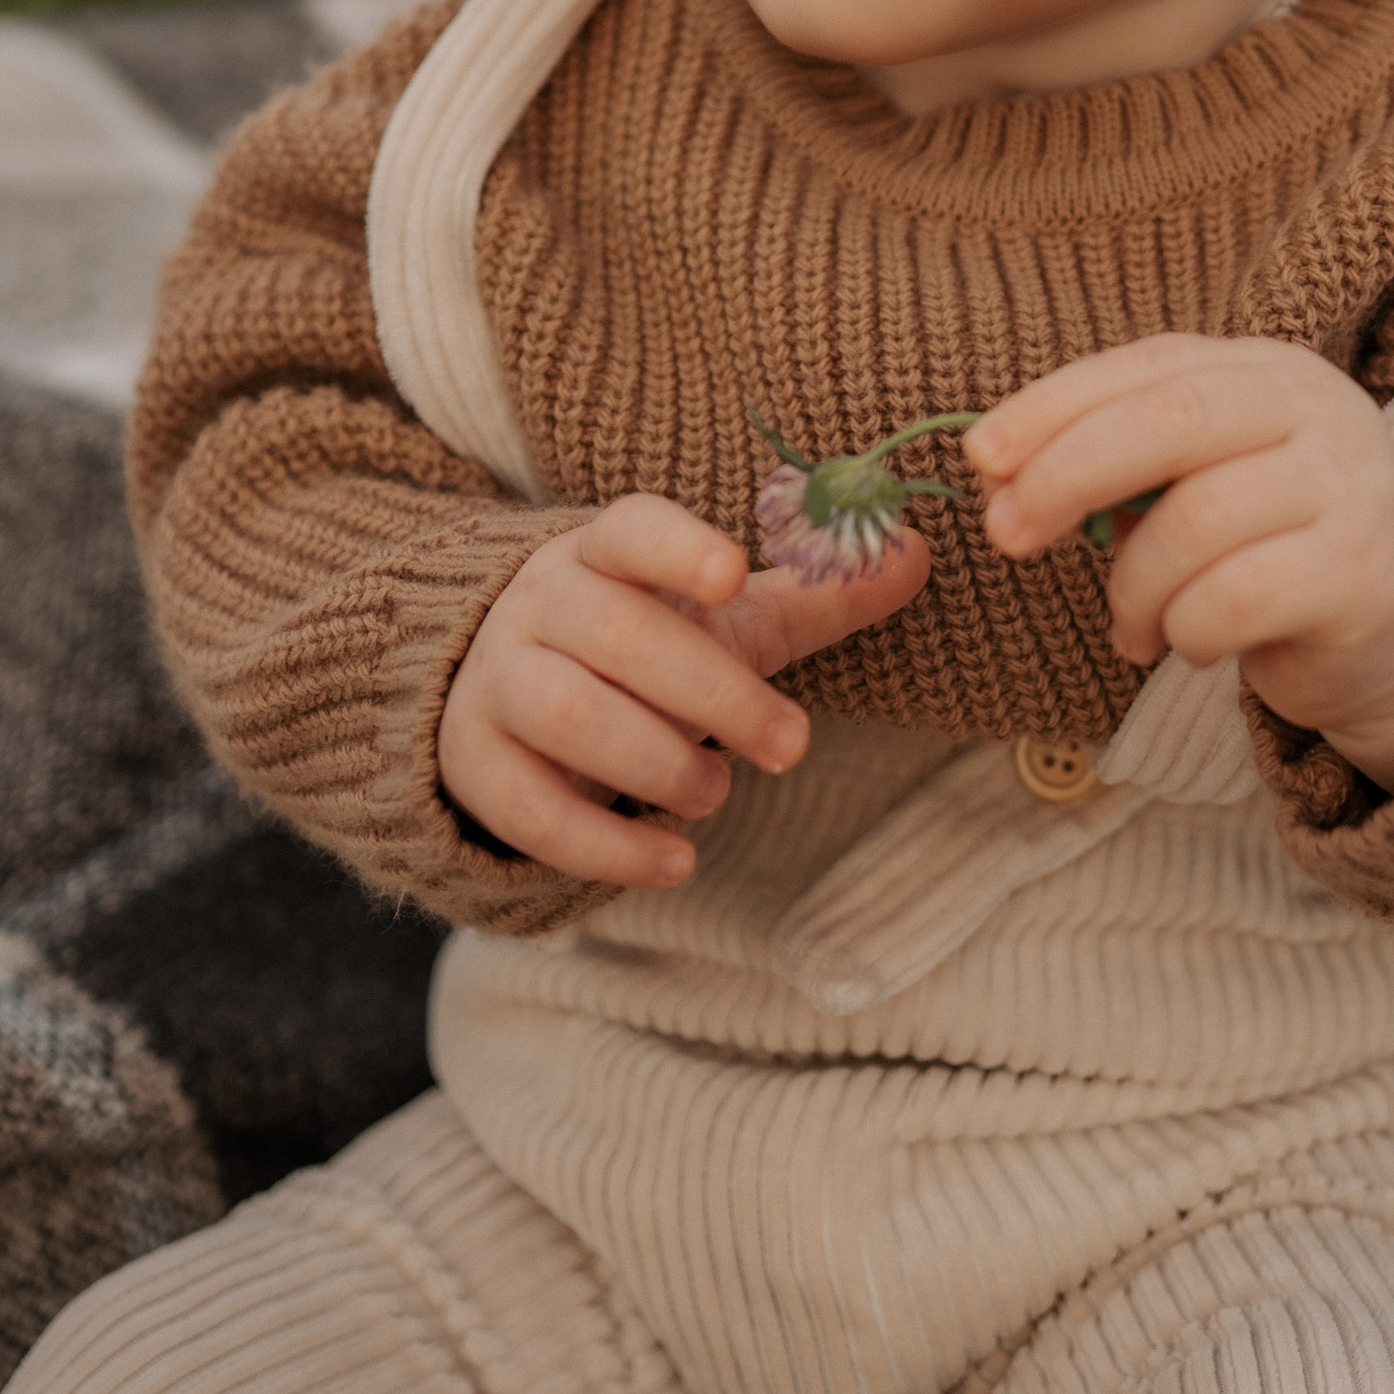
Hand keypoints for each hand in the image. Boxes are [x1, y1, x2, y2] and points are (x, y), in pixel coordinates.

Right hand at [438, 493, 929, 887]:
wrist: (505, 689)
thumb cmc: (640, 643)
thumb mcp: (721, 616)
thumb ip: (815, 595)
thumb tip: (919, 554)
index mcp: (602, 551)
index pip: (631, 529)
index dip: (679, 546)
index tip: (735, 570)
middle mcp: (539, 605)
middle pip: (619, 637)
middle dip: (714, 695)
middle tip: (790, 746)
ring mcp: (496, 682)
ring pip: (566, 714)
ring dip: (657, 762)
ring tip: (718, 794)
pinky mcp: (474, 765)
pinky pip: (530, 809)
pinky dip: (606, 848)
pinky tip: (676, 864)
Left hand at [969, 336, 1393, 789]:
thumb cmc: (1272, 553)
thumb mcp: (1200, 487)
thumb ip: (1122, 466)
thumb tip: (1000, 474)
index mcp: (1268, 371)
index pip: (1147, 367)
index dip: (1054, 407)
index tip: (980, 458)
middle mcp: (1319, 409)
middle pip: (1169, 421)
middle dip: (1067, 475)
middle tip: (1006, 535)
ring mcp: (1352, 486)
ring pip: (1194, 522)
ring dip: (1133, 588)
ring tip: (1129, 627)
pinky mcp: (1363, 574)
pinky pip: (1234, 600)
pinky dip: (1185, 631)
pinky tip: (1190, 648)